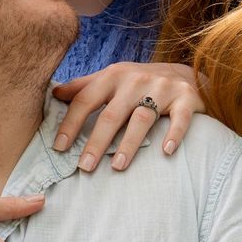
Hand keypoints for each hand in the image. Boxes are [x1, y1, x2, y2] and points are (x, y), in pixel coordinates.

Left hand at [51, 62, 204, 170]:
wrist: (186, 74)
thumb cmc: (140, 82)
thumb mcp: (112, 78)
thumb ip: (84, 86)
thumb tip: (54, 94)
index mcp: (113, 76)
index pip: (86, 100)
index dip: (71, 123)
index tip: (59, 148)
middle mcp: (136, 80)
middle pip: (112, 114)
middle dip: (97, 142)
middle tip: (84, 167)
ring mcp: (162, 88)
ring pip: (142, 118)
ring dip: (129, 143)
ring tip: (117, 166)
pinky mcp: (185, 98)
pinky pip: (180, 119)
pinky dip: (174, 134)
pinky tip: (166, 152)